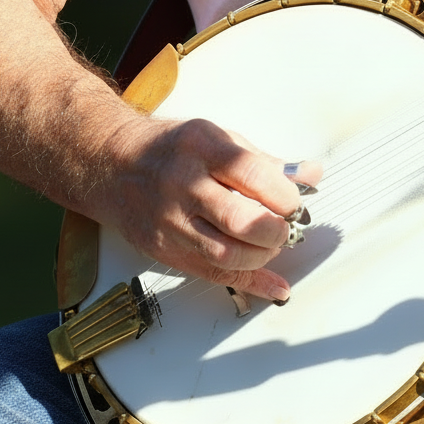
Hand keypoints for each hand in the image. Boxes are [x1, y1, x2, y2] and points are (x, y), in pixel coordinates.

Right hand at [90, 114, 322, 301]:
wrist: (112, 165)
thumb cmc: (172, 150)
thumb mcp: (218, 138)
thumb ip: (265, 162)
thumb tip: (311, 176)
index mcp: (201, 147)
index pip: (253, 174)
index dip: (285, 195)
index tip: (294, 202)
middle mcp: (182, 184)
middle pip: (241, 221)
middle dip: (276, 232)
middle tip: (286, 227)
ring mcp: (170, 221)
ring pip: (227, 255)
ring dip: (263, 257)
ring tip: (271, 245)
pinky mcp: (164, 249)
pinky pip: (212, 275)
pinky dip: (251, 284)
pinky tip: (275, 285)